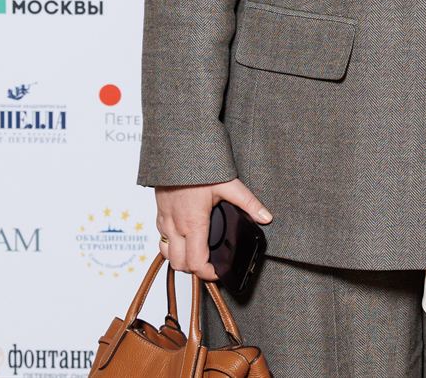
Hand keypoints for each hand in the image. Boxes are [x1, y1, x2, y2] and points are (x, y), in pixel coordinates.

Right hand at [154, 178, 271, 281]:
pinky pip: (162, 238)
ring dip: (180, 259)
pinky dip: (172, 245)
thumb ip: (249, 203)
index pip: (195, 262)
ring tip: (197, 253)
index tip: (218, 271)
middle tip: (210, 265)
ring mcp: (164, 220)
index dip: (207, 273)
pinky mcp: (159, 213)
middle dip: (194, 270)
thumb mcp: (228, 184)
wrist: (175, 150)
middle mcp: (175, 226)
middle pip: (179, 264)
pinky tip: (185, 236)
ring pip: (167, 254)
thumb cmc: (198, 167)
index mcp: (193, 223)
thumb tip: (266, 217)